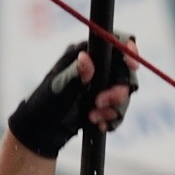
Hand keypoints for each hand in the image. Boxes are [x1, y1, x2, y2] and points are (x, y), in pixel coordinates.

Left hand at [8, 36, 137, 157]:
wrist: (42, 130)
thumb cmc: (45, 104)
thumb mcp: (59, 88)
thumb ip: (75, 74)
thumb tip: (85, 57)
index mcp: (83, 56)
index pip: (112, 44)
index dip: (127, 50)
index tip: (133, 65)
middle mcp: (95, 69)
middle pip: (123, 73)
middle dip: (117, 91)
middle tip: (100, 102)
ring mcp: (101, 87)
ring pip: (124, 94)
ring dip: (113, 108)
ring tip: (93, 117)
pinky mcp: (104, 104)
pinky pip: (119, 110)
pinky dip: (111, 119)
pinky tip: (98, 124)